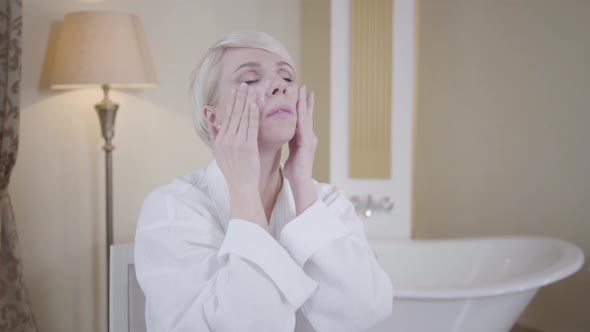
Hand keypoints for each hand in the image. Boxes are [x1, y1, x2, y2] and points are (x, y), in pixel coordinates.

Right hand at [210, 83, 267, 227]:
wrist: (241, 187)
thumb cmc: (233, 171)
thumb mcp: (219, 154)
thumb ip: (215, 137)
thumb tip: (212, 122)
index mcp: (220, 141)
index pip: (226, 117)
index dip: (232, 102)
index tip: (235, 90)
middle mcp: (227, 140)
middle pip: (234, 114)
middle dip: (239, 98)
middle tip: (244, 84)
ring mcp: (237, 142)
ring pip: (243, 117)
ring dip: (248, 101)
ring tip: (252, 89)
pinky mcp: (248, 146)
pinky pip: (251, 126)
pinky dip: (254, 114)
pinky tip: (257, 103)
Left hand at [283, 85, 316, 182]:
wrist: (301, 181)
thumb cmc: (295, 170)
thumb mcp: (290, 152)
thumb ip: (289, 142)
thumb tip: (284, 135)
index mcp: (303, 138)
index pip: (301, 118)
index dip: (300, 106)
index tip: (299, 93)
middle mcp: (309, 136)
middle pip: (306, 114)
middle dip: (304, 100)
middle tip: (302, 86)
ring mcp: (309, 138)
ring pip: (305, 116)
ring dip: (304, 102)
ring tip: (303, 90)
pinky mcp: (307, 142)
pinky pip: (303, 125)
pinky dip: (301, 114)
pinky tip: (299, 106)